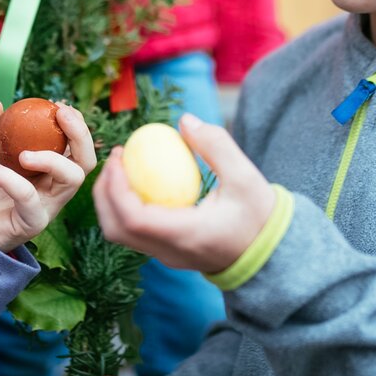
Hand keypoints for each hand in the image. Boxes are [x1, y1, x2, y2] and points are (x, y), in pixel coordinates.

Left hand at [0, 100, 95, 252]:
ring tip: (22, 153)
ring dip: (52, 159)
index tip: (58, 104)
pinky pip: (30, 198)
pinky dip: (11, 180)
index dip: (75, 123)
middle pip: (86, 161)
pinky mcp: (32, 223)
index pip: (74, 145)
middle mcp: (54, 187)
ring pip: (71, 179)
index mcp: (47, 169)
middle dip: (81, 135)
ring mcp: (47, 206)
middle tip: (61, 115)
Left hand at [94, 114, 274, 272]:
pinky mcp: (167, 252)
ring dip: (111, 200)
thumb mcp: (245, 176)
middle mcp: (169, 252)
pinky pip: (133, 231)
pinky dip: (124, 206)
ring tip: (123, 167)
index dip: (116, 187)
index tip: (120, 157)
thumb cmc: (260, 217)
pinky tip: (139, 180)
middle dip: (104, 192)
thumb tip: (184, 120)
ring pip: (120, 234)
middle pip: (115, 229)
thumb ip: (216, 145)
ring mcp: (166, 256)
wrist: (271, 255)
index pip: (133, 219)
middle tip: (116, 158)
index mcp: (185, 236)